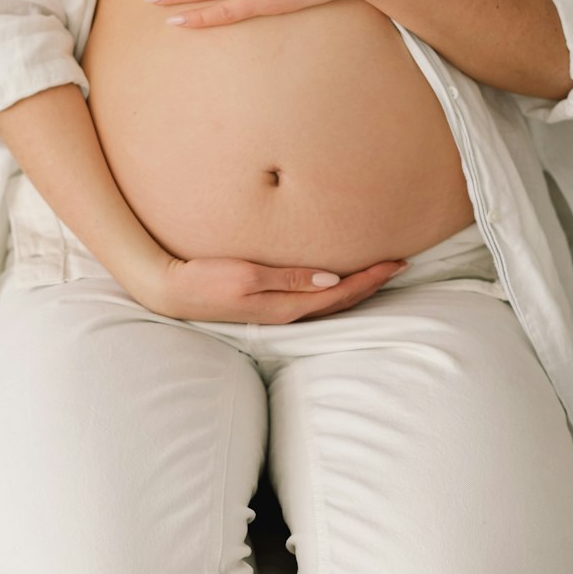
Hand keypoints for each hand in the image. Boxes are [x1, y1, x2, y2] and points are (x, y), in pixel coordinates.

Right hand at [126, 251, 408, 324]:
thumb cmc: (205, 279)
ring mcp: (277, 311)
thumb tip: (332, 278)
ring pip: (329, 300)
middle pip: (342, 300)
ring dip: (357, 287)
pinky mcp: (266, 304)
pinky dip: (334, 289)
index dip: (372, 278)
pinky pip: (312, 298)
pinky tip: (336, 279)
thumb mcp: (246, 274)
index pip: (341, 292)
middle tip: (401, 264)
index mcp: (287, 306)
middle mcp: (287, 312)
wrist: (171, 291)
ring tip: (379, 271)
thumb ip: (288, 277)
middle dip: (373, 283)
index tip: (397, 261)